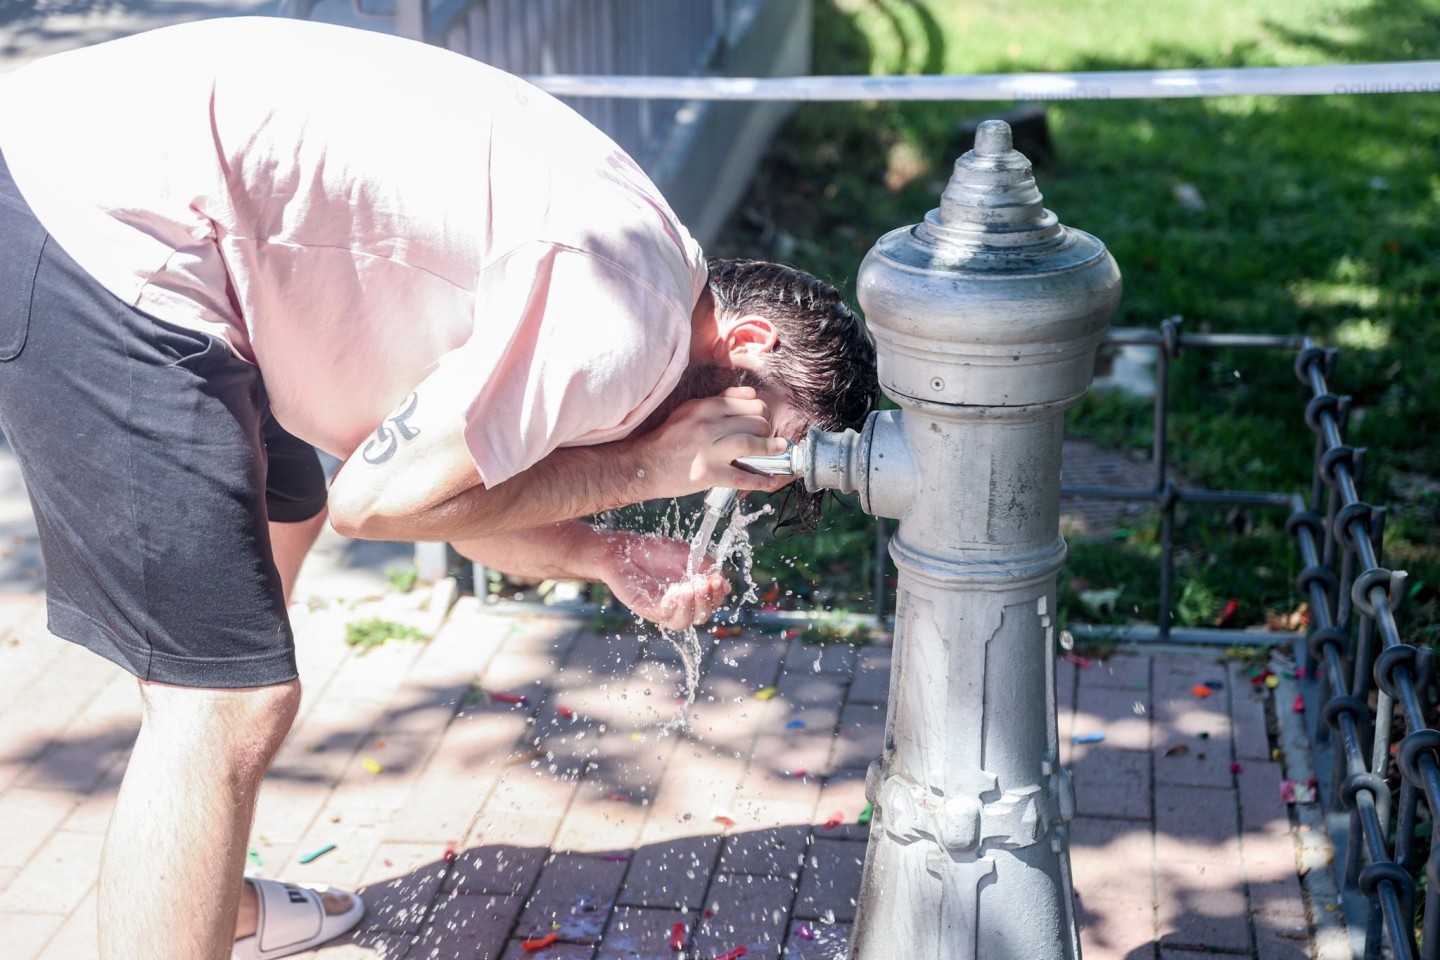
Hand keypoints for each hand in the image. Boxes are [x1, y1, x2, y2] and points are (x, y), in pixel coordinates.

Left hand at [598, 532, 731, 631]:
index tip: (718, 579)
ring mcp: (662, 609)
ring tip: (690, 588)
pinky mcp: (646, 608)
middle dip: (707, 601)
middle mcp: (679, 605)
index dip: (717, 595)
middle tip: (706, 583)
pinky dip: (672, 604)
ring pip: (683, 622)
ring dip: (691, 607)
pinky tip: (675, 589)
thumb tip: (723, 582)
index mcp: (692, 593)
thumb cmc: (655, 551)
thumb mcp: (687, 554)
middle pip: (700, 617)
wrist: (625, 549)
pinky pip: (663, 614)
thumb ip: (705, 566)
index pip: (711, 603)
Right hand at [635, 386, 791, 498]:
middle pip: (755, 421)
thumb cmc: (668, 438)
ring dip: (770, 448)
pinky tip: (771, 480)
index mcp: (705, 406)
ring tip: (778, 450)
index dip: (762, 411)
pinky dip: (761, 480)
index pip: (749, 402)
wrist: (644, 465)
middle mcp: (708, 425)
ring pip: (751, 443)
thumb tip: (750, 395)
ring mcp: (708, 450)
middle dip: (767, 430)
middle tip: (768, 438)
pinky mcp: (708, 474)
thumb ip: (719, 401)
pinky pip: (742, 476)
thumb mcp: (689, 410)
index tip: (763, 420)